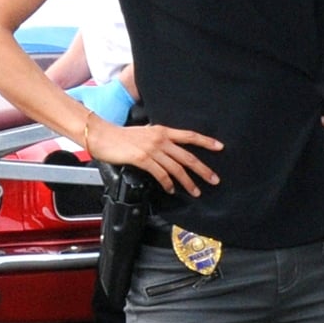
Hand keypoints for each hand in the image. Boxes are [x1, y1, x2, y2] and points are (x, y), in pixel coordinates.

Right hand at [86, 119, 221, 196]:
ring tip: (196, 191)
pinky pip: (160, 174)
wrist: (103, 135)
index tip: (220, 147)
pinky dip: (168, 183)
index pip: (190, 135)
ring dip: (188, 181)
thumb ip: (159, 139)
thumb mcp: (146, 132)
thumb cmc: (121, 136)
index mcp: (164, 131)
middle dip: (203, 169)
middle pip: (188, 156)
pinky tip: (171, 189)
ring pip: (177, 168)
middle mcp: (161, 139)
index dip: (206, 141)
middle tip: (214, 179)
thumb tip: (170, 149)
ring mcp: (152, 149)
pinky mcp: (142, 159)